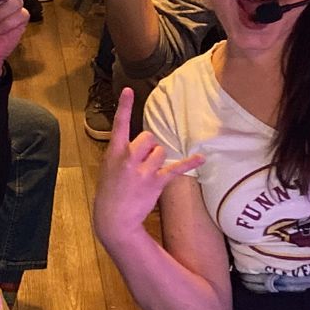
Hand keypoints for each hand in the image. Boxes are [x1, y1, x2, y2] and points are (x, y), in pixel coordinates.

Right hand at [94, 88, 204, 242]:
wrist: (113, 219)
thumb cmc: (110, 192)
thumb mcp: (109, 168)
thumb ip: (121, 153)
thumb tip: (142, 143)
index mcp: (114, 152)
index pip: (119, 124)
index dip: (124, 106)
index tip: (128, 90)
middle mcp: (129, 158)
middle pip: (148, 137)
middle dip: (149, 146)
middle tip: (142, 162)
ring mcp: (143, 171)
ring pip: (161, 151)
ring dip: (158, 160)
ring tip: (148, 174)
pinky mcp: (156, 182)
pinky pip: (176, 168)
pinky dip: (190, 162)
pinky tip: (201, 157)